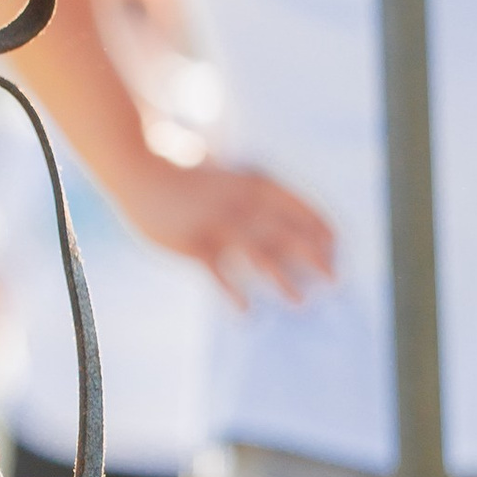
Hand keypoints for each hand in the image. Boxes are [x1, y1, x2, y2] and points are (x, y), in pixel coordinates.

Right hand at [118, 153, 336, 306]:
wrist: (139, 165)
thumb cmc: (183, 167)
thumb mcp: (225, 172)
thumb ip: (248, 192)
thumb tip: (273, 212)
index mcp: (252, 183)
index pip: (297, 206)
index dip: (319, 226)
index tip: (336, 245)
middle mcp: (241, 204)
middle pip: (287, 234)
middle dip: (313, 258)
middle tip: (334, 279)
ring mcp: (217, 224)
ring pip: (259, 255)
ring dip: (282, 280)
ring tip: (300, 302)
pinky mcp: (192, 244)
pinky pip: (218, 273)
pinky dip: (233, 292)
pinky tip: (246, 311)